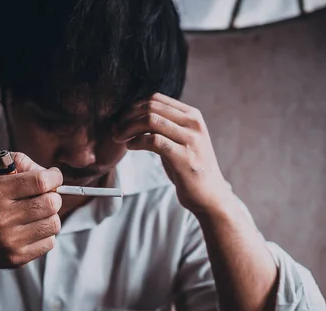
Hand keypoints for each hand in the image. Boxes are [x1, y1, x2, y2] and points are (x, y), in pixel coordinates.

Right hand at [0, 151, 62, 268]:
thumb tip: (47, 172)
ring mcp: (9, 241)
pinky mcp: (16, 258)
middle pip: (51, 203)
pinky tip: (31, 228)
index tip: (53, 176)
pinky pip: (49, 243)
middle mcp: (1, 217)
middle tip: (45, 195)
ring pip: (54, 224)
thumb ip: (15, 161)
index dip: (54, 177)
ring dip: (50, 216)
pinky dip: (45, 234)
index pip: (40, 182)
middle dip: (53, 196)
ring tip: (37, 212)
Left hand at [113, 93, 230, 213]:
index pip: (157, 99)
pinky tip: (130, 146)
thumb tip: (137, 116)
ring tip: (119, 137)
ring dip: (128, 128)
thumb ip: (167, 127)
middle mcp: (193, 124)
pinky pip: (153, 141)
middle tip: (115, 128)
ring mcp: (190, 139)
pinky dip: (137, 141)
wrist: (210, 195)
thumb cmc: (190, 168)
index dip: (133, 106)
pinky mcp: (183, 157)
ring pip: (151, 120)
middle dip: (127, 116)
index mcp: (193, 116)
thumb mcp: (182, 141)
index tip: (121, 119)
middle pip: (151, 107)